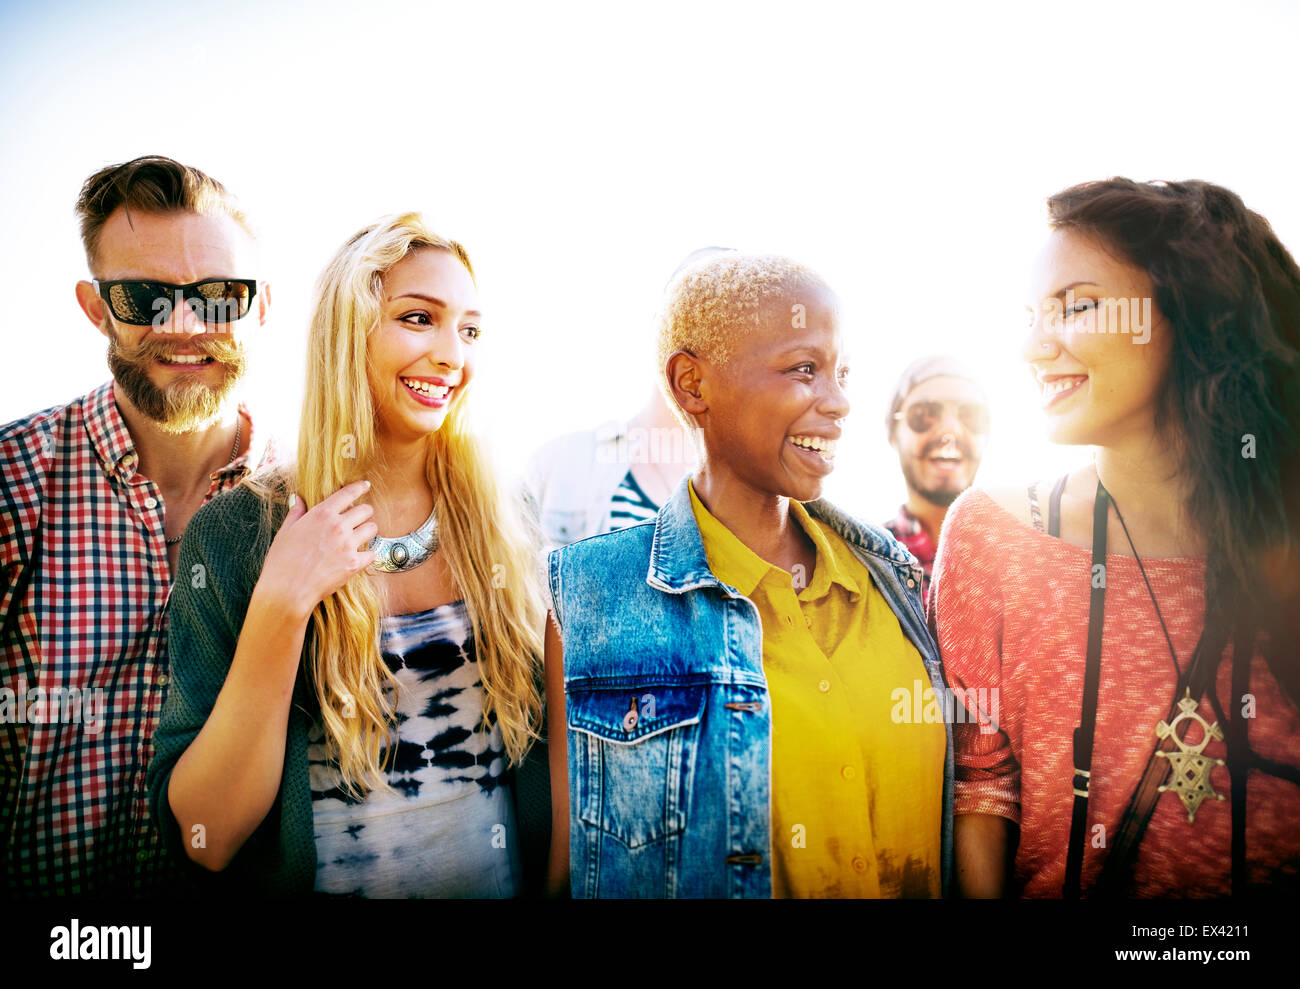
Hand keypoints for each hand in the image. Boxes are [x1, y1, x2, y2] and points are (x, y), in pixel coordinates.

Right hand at [253, 480, 377, 620]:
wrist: (287, 590)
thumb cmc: (281, 561)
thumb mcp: (285, 532)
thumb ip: (296, 513)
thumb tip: (297, 498)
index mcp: (321, 514)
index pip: (348, 493)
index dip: (360, 488)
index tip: (365, 486)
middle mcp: (338, 526)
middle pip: (366, 510)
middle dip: (364, 513)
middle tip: (358, 519)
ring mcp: (348, 545)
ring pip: (372, 529)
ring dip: (367, 531)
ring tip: (359, 537)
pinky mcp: (354, 564)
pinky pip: (372, 553)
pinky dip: (367, 554)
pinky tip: (359, 556)